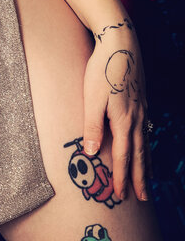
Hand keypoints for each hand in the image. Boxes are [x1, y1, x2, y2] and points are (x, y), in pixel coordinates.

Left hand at [82, 23, 149, 201]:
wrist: (120, 43)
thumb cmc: (102, 69)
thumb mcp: (91, 98)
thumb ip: (92, 126)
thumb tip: (91, 152)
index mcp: (123, 120)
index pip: (122, 156)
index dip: (122, 177)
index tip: (121, 195)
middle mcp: (137, 118)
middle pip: (139, 155)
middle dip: (140, 178)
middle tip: (143, 198)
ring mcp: (142, 109)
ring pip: (145, 143)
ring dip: (146, 164)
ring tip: (148, 179)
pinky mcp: (141, 100)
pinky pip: (145, 130)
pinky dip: (146, 145)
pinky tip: (145, 146)